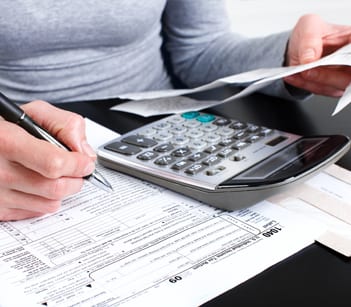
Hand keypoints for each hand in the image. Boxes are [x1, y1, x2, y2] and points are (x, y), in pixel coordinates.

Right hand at [0, 100, 96, 220]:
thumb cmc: (5, 129)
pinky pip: (36, 213)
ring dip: (62, 191)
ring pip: (50, 204)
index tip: (86, 162)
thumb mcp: (34, 113)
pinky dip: (45, 200)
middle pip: (56, 188)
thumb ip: (65, 125)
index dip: (78, 164)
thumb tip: (84, 152)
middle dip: (76, 179)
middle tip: (77, 171)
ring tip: (56, 176)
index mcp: (7, 141)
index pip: (54, 164)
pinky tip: (39, 185)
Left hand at [284, 14, 350, 96]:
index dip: (348, 59)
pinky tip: (292, 76)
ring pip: (334, 87)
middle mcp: (350, 60)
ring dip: (312, 81)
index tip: (334, 60)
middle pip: (348, 76)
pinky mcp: (332, 87)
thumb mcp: (308, 27)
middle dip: (326, 76)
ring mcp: (343, 75)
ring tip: (296, 72)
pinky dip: (304, 84)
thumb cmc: (310, 34)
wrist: (298, 48)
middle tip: (306, 70)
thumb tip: (309, 59)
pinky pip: (320, 90)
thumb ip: (310, 40)